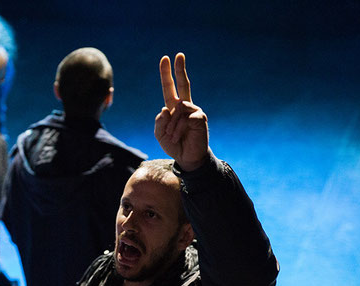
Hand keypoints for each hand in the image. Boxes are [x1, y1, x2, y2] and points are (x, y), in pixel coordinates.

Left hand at [154, 53, 208, 171]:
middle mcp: (185, 107)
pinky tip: (179, 137)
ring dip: (171, 125)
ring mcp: (194, 111)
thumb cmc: (174, 145)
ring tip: (173, 136)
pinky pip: (184, 118)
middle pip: (183, 84)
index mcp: (173, 108)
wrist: (187, 158)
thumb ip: (159, 121)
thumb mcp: (159, 133)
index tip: (165, 59)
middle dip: (180, 69)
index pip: (170, 88)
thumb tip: (167, 108)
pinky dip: (178, 129)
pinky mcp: (200, 118)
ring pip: (177, 109)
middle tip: (179, 54)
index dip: (167, 74)